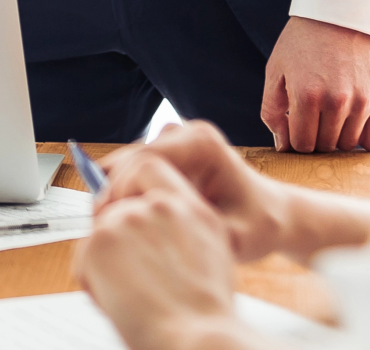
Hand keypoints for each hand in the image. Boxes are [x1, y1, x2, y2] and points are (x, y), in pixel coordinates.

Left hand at [76, 156, 239, 349]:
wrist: (199, 339)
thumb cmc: (206, 314)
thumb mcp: (212, 255)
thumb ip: (180, 229)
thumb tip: (150, 229)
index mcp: (191, 207)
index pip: (149, 167)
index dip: (129, 183)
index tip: (124, 203)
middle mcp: (157, 207)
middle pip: (116, 204)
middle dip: (113, 235)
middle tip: (124, 270)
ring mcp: (126, 220)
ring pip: (98, 232)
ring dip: (105, 263)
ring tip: (128, 295)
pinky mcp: (100, 241)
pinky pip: (83, 258)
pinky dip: (92, 282)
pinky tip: (116, 302)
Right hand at [100, 121, 291, 262]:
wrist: (272, 215)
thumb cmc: (259, 225)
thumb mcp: (235, 236)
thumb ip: (199, 230)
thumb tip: (159, 231)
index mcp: (202, 143)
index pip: (145, 158)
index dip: (120, 188)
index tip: (106, 219)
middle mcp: (186, 133)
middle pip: (131, 157)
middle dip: (111, 190)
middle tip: (97, 225)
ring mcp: (175, 140)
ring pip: (127, 162)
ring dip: (114, 191)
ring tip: (106, 224)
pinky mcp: (167, 152)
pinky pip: (133, 169)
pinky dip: (124, 190)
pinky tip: (122, 217)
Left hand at [261, 15, 369, 152]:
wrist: (341, 12)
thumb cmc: (302, 41)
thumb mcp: (275, 69)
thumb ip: (272, 110)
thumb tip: (283, 146)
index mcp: (306, 96)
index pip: (302, 144)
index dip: (296, 141)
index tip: (295, 129)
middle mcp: (337, 102)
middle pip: (325, 147)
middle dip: (315, 139)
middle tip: (312, 120)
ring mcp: (363, 102)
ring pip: (348, 146)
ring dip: (337, 138)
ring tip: (330, 117)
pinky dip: (361, 139)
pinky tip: (350, 124)